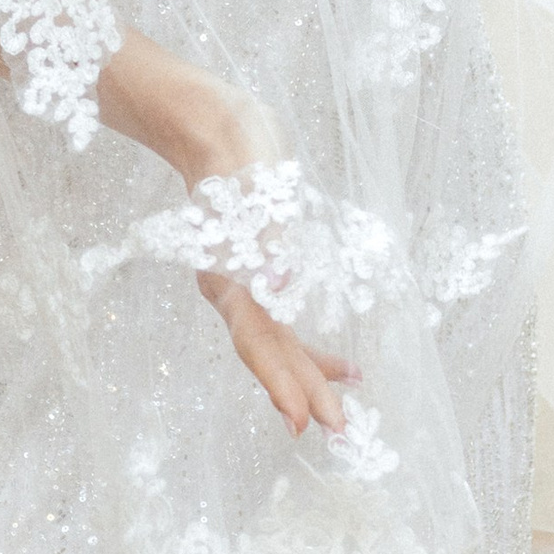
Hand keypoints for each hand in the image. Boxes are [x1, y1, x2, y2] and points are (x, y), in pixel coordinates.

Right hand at [95, 33, 354, 435]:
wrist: (208, 121)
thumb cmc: (234, 148)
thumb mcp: (256, 184)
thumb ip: (266, 240)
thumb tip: (275, 289)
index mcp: (231, 276)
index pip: (260, 340)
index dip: (282, 382)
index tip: (305, 422)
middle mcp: (233, 289)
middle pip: (270, 351)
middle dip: (303, 390)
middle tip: (340, 431)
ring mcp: (242, 283)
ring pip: (276, 341)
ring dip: (306, 372)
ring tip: (344, 402)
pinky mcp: (256, 271)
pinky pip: (281, 320)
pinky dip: (306, 343)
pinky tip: (337, 356)